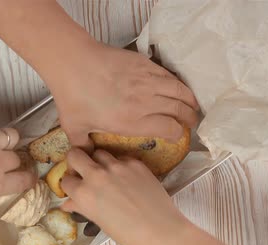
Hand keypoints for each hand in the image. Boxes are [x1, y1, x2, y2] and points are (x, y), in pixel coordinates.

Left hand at [50, 43, 199, 147]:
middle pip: (178, 110)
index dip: (176, 134)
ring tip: (193, 105)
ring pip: (179, 91)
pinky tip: (178, 87)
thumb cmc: (73, 97)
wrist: (73, 63)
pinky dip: (178, 83)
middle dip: (189, 118)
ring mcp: (147, 81)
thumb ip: (83, 146)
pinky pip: (169, 75)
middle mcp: (145, 102)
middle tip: (192, 123)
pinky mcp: (144, 64)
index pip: (168, 129)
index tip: (176, 136)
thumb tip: (84, 158)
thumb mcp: (74, 127)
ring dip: (189, 100)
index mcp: (132, 122)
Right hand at [60, 148, 187, 244]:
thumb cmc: (127, 234)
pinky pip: (120, 157)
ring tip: (107, 174)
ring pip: (99, 153)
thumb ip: (82, 207)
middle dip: (76, 162)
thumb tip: (67, 203)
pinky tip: (127, 178)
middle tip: (84, 171)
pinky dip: (119, 165)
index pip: (65, 180)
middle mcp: (96, 175)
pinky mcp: (134, 163)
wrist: (160, 231)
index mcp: (84, 194)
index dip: (70, 184)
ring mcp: (116, 166)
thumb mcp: (99, 221)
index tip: (76, 187)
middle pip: (75, 154)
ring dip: (99, 162)